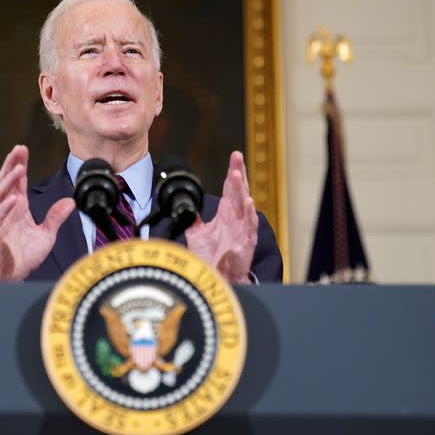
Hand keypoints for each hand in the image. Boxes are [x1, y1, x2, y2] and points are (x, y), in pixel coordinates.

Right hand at [0, 145, 74, 281]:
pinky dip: (6, 208)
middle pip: (6, 182)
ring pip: (0, 196)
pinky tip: (14, 199)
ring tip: (18, 168)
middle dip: (11, 165)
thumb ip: (56, 217)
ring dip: (8, 181)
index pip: (18, 182)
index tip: (23, 149)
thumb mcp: (47, 235)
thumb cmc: (24, 256)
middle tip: (18, 149)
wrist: (13, 277)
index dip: (20, 165)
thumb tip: (71, 202)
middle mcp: (6, 211)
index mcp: (17, 208)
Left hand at [185, 151, 257, 283]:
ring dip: (241, 191)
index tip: (234, 156)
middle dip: (238, 174)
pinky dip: (248, 216)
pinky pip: (249, 228)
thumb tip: (186, 206)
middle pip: (238, 191)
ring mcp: (242, 230)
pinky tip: (247, 203)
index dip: (233, 171)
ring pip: (244, 206)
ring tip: (238, 176)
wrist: (216, 278)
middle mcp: (236, 218)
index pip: (230, 188)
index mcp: (226, 213)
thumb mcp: (197, 234)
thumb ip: (192, 219)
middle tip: (237, 158)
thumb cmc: (210, 256)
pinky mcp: (246, 244)